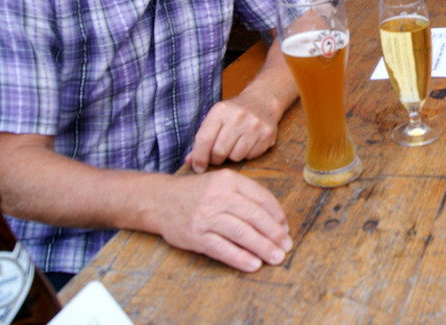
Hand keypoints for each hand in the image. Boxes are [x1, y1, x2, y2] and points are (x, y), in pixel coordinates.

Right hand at [158, 169, 291, 272]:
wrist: (159, 200)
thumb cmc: (196, 192)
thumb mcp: (221, 182)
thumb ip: (246, 195)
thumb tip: (275, 218)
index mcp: (229, 180)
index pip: (261, 197)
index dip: (277, 215)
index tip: (285, 228)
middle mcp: (218, 196)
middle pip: (254, 217)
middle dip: (274, 234)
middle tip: (286, 246)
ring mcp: (206, 217)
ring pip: (242, 233)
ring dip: (262, 247)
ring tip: (276, 257)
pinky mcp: (196, 236)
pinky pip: (222, 249)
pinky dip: (240, 258)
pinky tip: (253, 264)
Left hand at [185, 93, 279, 172]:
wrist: (262, 101)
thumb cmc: (233, 113)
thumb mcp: (215, 119)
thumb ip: (202, 140)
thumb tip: (190, 162)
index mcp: (221, 110)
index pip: (204, 140)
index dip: (199, 158)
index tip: (198, 167)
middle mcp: (239, 115)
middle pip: (219, 152)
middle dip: (216, 158)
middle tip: (218, 155)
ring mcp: (255, 124)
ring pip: (236, 157)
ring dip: (233, 156)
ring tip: (235, 145)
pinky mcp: (268, 134)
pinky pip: (251, 156)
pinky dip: (247, 154)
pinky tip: (248, 143)